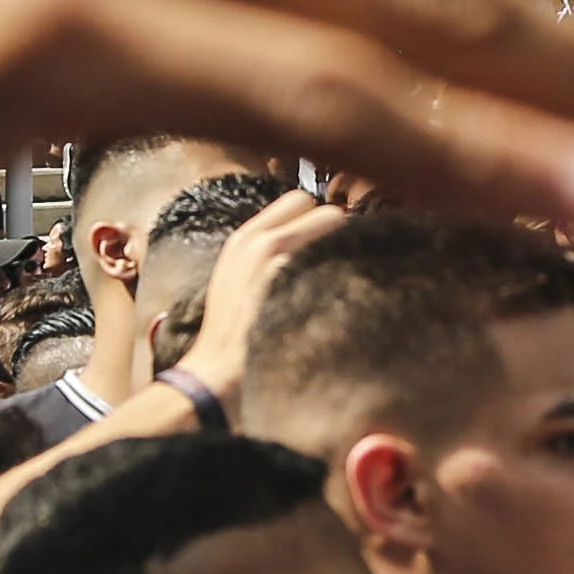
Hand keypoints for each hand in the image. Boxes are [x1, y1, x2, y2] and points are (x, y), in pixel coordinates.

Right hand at [177, 189, 351, 407]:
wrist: (218, 375)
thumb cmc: (231, 332)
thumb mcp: (234, 275)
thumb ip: (264, 250)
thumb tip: (301, 237)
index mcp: (246, 237)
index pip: (298, 198)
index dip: (314, 216)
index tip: (321, 238)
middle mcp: (268, 242)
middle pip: (327, 209)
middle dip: (336, 230)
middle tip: (339, 259)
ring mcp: (290, 266)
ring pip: (342, 232)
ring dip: (349, 249)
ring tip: (345, 278)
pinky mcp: (310, 291)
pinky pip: (349, 265)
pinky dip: (354, 276)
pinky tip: (349, 298)